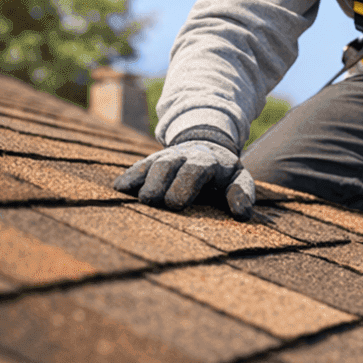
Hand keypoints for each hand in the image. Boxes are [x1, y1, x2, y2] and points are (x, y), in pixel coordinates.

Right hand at [113, 134, 254, 219]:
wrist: (207, 148)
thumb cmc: (223, 174)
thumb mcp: (238, 179)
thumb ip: (242, 194)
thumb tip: (243, 215)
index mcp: (210, 161)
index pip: (197, 169)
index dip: (186, 184)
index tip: (176, 204)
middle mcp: (185, 156)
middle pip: (169, 164)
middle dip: (161, 181)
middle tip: (153, 201)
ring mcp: (166, 158)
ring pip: (153, 164)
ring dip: (144, 180)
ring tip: (139, 199)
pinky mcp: (150, 163)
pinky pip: (138, 167)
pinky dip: (129, 176)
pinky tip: (119, 188)